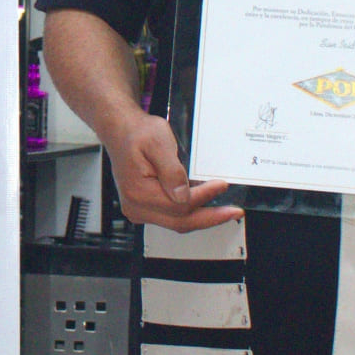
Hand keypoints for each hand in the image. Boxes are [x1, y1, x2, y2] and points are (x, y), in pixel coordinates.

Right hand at [103, 111, 241, 233]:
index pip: (180, 205)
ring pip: (178, 223)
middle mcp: (136, 206)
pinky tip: (205, 205)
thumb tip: (184, 194)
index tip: (221, 186)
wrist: (121, 131)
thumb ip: (172, 170)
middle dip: (210, 218)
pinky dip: (190, 213)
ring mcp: (139, 210)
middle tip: (233, 212)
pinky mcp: (144, 208)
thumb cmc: (136, 133)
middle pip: (180, 222)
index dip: (204, 196)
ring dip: (202, 217)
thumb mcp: (157, 142)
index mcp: (138, 192)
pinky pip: (172, 217)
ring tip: (223, 210)